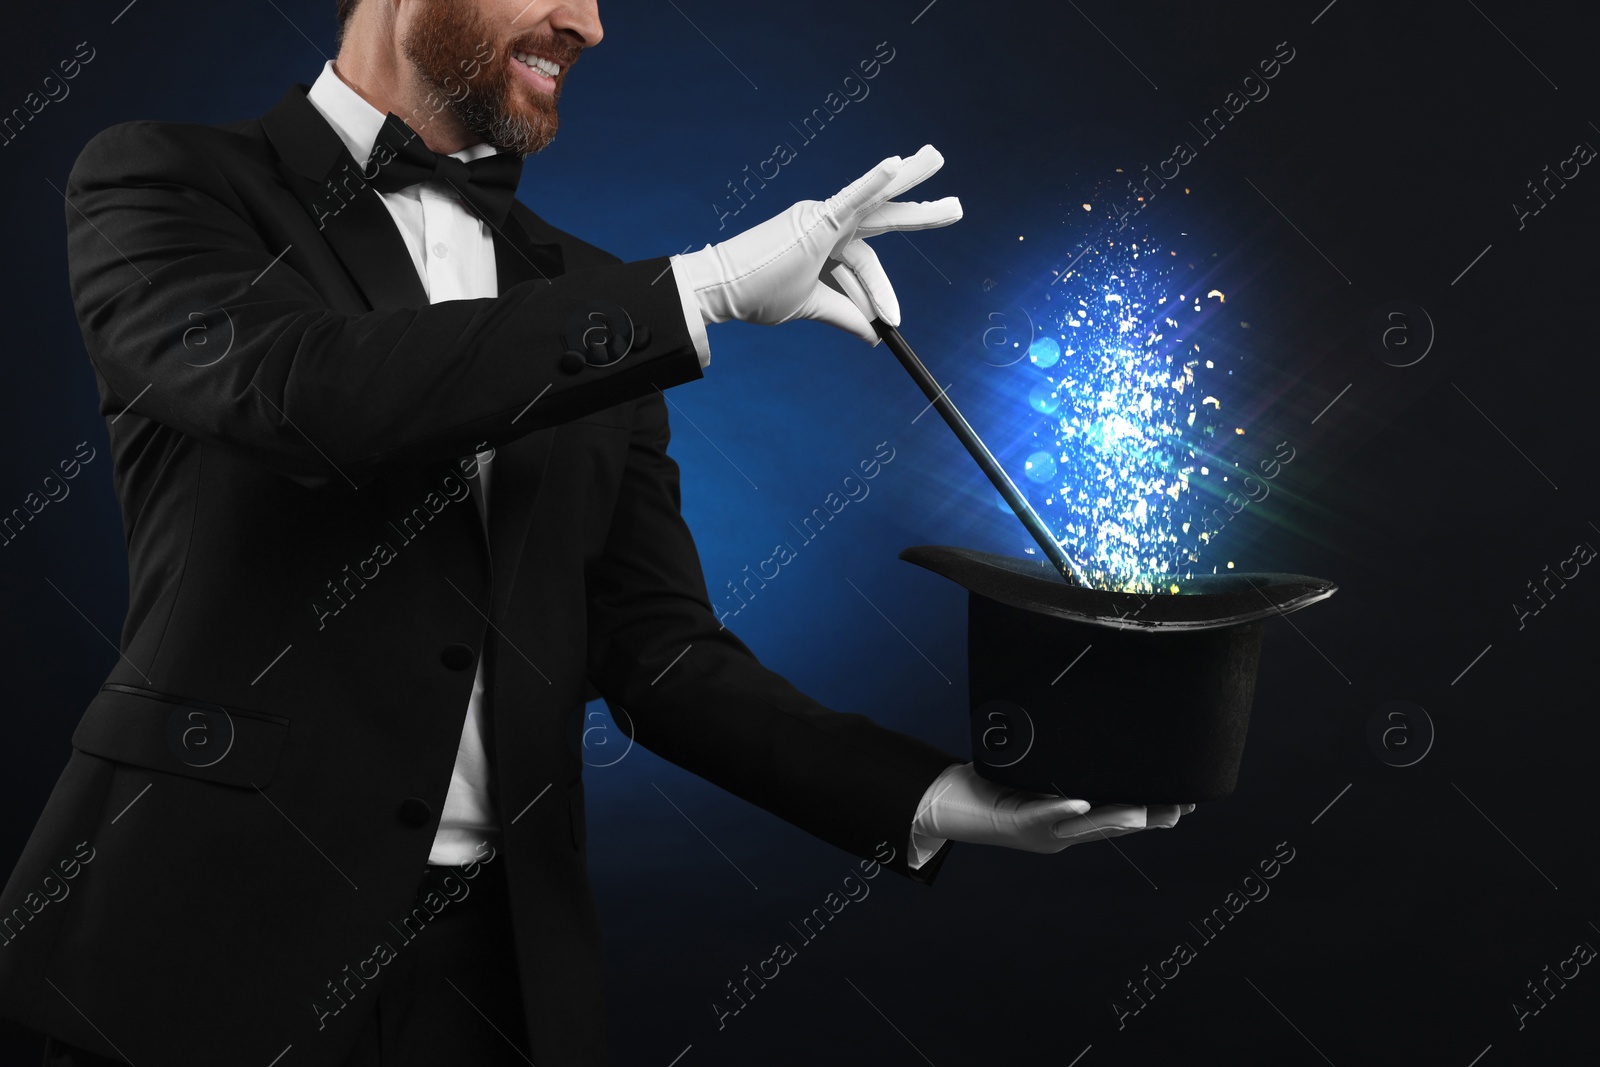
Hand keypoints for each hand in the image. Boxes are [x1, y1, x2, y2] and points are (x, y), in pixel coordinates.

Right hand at [671, 145, 961, 343]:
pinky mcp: (814, 218)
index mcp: (826, 241)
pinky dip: (873, 182)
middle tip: (957, 206)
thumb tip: (873, 335)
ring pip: (875, 198)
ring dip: (909, 179)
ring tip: (937, 159)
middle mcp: (827, 222)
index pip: (866, 264)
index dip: (881, 293)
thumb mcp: (810, 307)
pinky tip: (895, 163)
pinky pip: (850, 197)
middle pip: (883, 215)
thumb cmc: (758, 294)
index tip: (893, 322)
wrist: (724, 290)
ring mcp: (821, 216)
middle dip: (920, 211)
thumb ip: (843, 315)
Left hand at [914, 762, 1193, 854]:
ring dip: (1114, 819)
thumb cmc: (986, 782)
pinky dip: (1060, 810)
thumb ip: (1058, 755)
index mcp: (1067, 819)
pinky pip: (1038, 816)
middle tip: (1182, 807)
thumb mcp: (1028, 768)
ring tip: (1147, 810)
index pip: (1117, 816)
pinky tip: (1080, 803)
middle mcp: (1057, 831)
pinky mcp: (1011, 823)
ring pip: (1082, 827)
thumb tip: (1085, 720)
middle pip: (1109, 826)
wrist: (940, 804)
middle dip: (1147, 818)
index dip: (1153, 810)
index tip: (1189, 801)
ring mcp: (1036, 831)